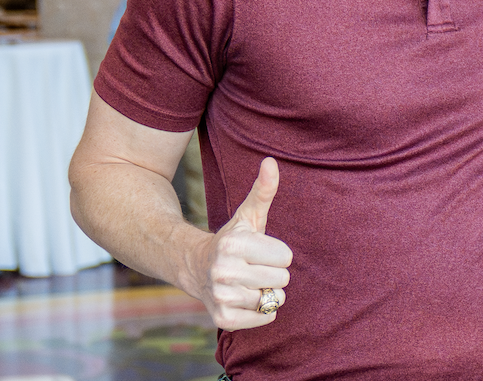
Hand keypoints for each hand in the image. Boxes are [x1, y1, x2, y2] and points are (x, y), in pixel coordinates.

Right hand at [190, 157, 293, 329]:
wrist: (196, 268)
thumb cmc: (234, 240)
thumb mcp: (248, 215)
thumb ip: (263, 190)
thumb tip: (270, 162)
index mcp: (234, 244)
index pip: (286, 257)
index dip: (278, 253)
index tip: (260, 251)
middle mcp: (224, 271)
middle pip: (282, 279)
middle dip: (274, 273)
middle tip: (255, 267)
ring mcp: (221, 297)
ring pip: (274, 299)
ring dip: (268, 292)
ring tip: (249, 282)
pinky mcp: (223, 319)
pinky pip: (265, 318)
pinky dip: (261, 311)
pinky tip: (245, 298)